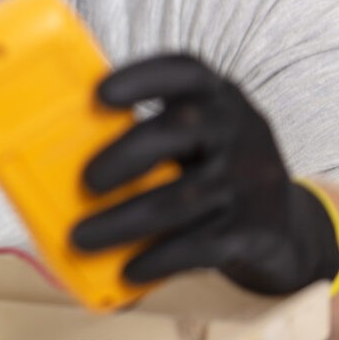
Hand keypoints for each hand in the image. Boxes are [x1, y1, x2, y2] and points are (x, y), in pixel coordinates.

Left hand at [71, 54, 338, 294]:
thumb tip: (57, 152)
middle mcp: (238, 128)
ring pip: (180, 199)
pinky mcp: (255, 229)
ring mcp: (251, 179)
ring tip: (80, 237)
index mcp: (215, 96)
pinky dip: (157, 259)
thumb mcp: (194, 137)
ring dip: (122, 221)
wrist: (281, 224)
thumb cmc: (209, 167)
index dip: (143, 77)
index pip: (184, 70)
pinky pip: (200, 245)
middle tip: (84, 182)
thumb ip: (148, 131)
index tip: (101, 93)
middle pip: (180, 129)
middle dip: (124, 156)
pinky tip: (127, 269)